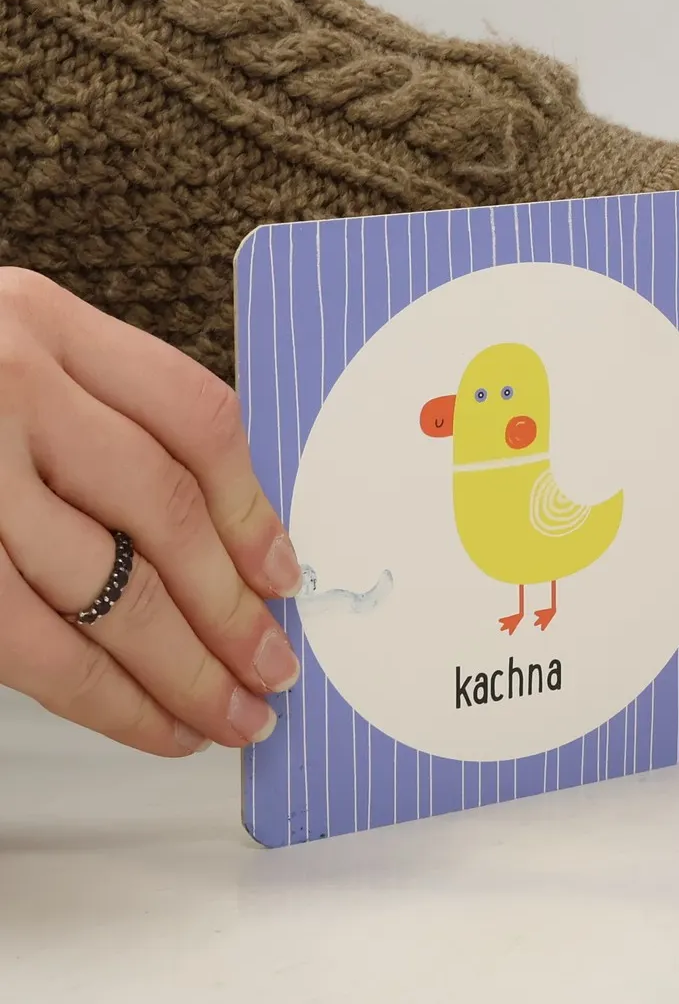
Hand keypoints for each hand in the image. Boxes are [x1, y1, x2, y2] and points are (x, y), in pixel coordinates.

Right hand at [0, 270, 303, 755]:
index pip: (193, 419)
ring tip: (228, 712)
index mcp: (45, 324)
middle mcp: (7, 389)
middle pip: (157, 510)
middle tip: (275, 666)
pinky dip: (96, 693)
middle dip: (229, 605)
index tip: (285, 574)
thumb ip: (100, 410)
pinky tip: (145, 719)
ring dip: (176, 668)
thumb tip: (225, 529)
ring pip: (98, 590)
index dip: (251, 508)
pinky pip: (22, 640)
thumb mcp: (14, 349)